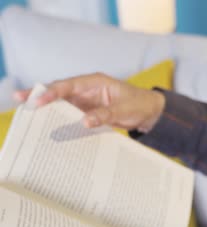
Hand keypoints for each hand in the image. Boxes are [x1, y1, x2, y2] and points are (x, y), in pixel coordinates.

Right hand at [14, 73, 164, 130]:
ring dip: (47, 109)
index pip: (69, 85)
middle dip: (41, 96)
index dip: (53, 91)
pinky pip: (71, 115)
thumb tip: (84, 121)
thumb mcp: (124, 110)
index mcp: (96, 82)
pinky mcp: (88, 111)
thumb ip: (105, 115)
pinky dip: (60, 119)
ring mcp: (86, 101)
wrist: (150, 112)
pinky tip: (48, 127)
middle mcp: (87, 89)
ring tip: (28, 117)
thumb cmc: (140, 105)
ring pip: (62, 103)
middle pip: (60, 91)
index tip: (38, 99)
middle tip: (19, 101)